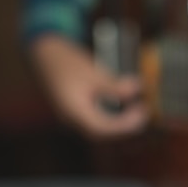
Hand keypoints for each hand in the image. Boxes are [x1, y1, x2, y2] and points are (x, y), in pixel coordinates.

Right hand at [30, 34, 147, 137]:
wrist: (43, 53)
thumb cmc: (65, 61)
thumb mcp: (92, 72)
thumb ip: (114, 85)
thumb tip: (138, 89)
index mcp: (73, 112)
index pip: (102, 128)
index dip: (124, 125)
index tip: (142, 113)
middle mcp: (71, 120)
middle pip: (101, 133)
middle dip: (125, 126)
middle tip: (144, 113)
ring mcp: (72, 117)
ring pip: (99, 128)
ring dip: (119, 123)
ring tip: (137, 110)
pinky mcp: (76, 112)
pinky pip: (96, 121)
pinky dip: (112, 117)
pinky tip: (124, 107)